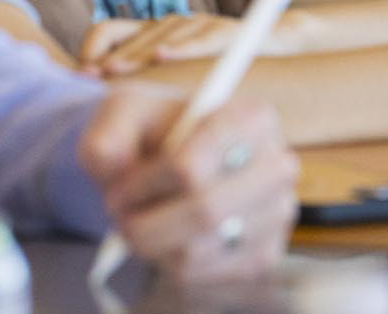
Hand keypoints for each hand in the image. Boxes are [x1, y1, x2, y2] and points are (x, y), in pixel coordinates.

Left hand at [78, 87, 296, 283]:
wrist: (183, 163)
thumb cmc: (158, 132)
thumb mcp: (126, 114)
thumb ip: (109, 132)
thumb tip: (110, 160)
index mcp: (253, 120)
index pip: (193, 165)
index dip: (143, 185)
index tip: (119, 189)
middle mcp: (279, 165)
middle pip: (203, 210)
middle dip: (146, 222)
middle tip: (121, 215)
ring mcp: (277, 213)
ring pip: (196, 249)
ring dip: (151, 244)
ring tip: (140, 225)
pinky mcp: (264, 253)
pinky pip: (200, 274)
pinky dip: (165, 264)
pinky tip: (167, 239)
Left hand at [80, 15, 278, 77]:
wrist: (275, 44)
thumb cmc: (219, 68)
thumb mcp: (176, 76)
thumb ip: (145, 86)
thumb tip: (101, 113)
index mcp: (152, 33)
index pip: (107, 31)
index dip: (91, 51)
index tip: (82, 78)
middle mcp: (170, 24)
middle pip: (129, 38)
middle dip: (108, 61)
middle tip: (91, 83)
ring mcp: (197, 24)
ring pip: (159, 38)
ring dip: (136, 56)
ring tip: (116, 74)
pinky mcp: (225, 30)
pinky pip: (201, 39)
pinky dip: (182, 47)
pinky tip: (163, 57)